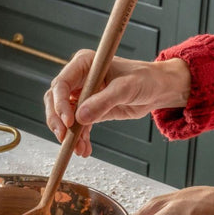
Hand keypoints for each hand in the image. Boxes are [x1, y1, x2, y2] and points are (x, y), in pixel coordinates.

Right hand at [44, 50, 190, 156]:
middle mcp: (79, 79)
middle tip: (64, 138)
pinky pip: (79, 126)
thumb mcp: (126, 88)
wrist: (157, 89)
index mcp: (84, 64)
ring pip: (65, 116)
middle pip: (56, 101)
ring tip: (78, 149)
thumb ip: (103, 101)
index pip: (61, 84)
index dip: (60, 104)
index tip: (68, 122)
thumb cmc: (144, 79)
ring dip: (69, 135)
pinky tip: (84, 149)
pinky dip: (80, 138)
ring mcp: (83, 95)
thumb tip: (80, 117)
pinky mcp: (90, 109)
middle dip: (58, 121)